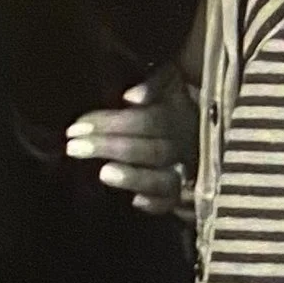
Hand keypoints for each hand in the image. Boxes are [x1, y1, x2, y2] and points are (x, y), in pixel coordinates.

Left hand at [66, 67, 195, 214]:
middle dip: (110, 147)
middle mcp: (187, 143)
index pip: (149, 120)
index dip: (113, 123)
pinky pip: (173, 203)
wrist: (210, 119)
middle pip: (153, 150)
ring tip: (103, 173)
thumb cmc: (174, 96)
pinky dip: (156, 204)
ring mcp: (188, 169)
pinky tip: (135, 201)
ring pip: (166, 179)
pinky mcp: (186, 193)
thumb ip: (157, 82)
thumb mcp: (172, 79)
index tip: (79, 126)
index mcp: (182, 113)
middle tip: (74, 146)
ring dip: (133, 177)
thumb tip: (133, 96)